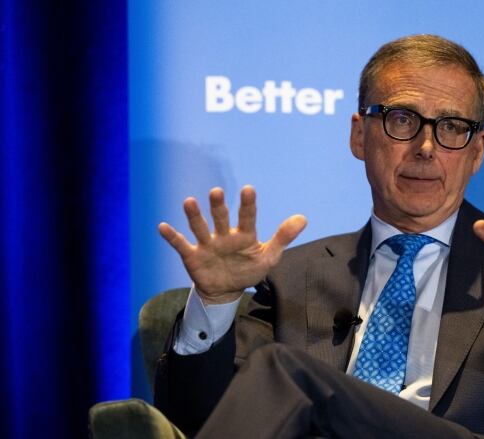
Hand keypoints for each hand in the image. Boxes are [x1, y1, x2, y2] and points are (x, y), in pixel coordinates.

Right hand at [158, 185, 306, 303]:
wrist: (226, 291)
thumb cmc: (248, 269)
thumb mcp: (268, 257)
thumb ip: (283, 237)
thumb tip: (303, 218)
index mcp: (244, 235)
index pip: (247, 217)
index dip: (248, 205)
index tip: (248, 190)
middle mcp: (224, 235)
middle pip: (221, 218)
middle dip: (219, 206)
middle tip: (217, 192)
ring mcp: (207, 244)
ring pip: (200, 227)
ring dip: (194, 216)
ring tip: (189, 202)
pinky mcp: (192, 256)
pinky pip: (180, 244)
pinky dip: (171, 236)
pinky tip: (162, 227)